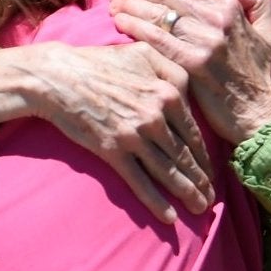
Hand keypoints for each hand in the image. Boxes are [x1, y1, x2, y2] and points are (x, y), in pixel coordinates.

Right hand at [0, 43, 211, 221]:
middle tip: (213, 198)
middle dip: (202, 180)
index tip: (213, 171)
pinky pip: (140, 181)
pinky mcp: (112, 151)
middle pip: (185, 155)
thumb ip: (172, 68)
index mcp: (168, 93)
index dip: (206, 156)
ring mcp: (135, 136)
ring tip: (200, 209)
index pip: (193, 133)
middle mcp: (156, 117)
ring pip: (168, 171)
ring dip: (187, 193)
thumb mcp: (143, 53)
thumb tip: (192, 85)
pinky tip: (169, 217)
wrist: (57, 77)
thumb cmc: (100, 62)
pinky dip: (156, 201)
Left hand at [111, 0, 270, 146]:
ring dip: (129, 4)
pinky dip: (133, 25)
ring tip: (113, 6)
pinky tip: (119, 23)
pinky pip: (155, 37)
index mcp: (230, 7)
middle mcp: (218, 20)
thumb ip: (256, 0)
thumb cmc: (256, 73)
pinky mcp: (192, 64)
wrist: (255, 112)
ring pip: (156, 11)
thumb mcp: (268, 32)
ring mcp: (205, 42)